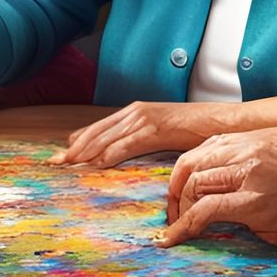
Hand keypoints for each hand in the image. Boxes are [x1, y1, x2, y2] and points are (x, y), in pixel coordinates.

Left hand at [56, 101, 239, 167]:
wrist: (222, 121)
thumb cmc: (194, 132)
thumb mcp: (159, 136)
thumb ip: (138, 143)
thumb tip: (119, 158)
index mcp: (134, 113)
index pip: (97, 128)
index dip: (77, 142)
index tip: (60, 157)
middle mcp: (135, 112)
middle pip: (96, 132)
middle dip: (74, 148)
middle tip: (54, 164)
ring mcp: (145, 117)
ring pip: (108, 136)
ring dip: (86, 151)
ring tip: (69, 165)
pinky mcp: (158, 127)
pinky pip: (130, 142)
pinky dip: (112, 152)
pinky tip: (98, 163)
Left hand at [160, 128, 276, 246]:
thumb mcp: (266, 170)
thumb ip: (237, 174)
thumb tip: (205, 198)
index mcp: (245, 142)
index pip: (196, 154)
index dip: (177, 180)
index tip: (174, 202)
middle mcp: (244, 151)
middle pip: (189, 167)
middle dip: (174, 196)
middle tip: (171, 220)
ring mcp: (250, 173)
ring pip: (195, 186)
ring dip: (180, 212)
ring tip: (178, 231)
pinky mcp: (255, 199)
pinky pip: (208, 209)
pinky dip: (188, 225)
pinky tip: (180, 237)